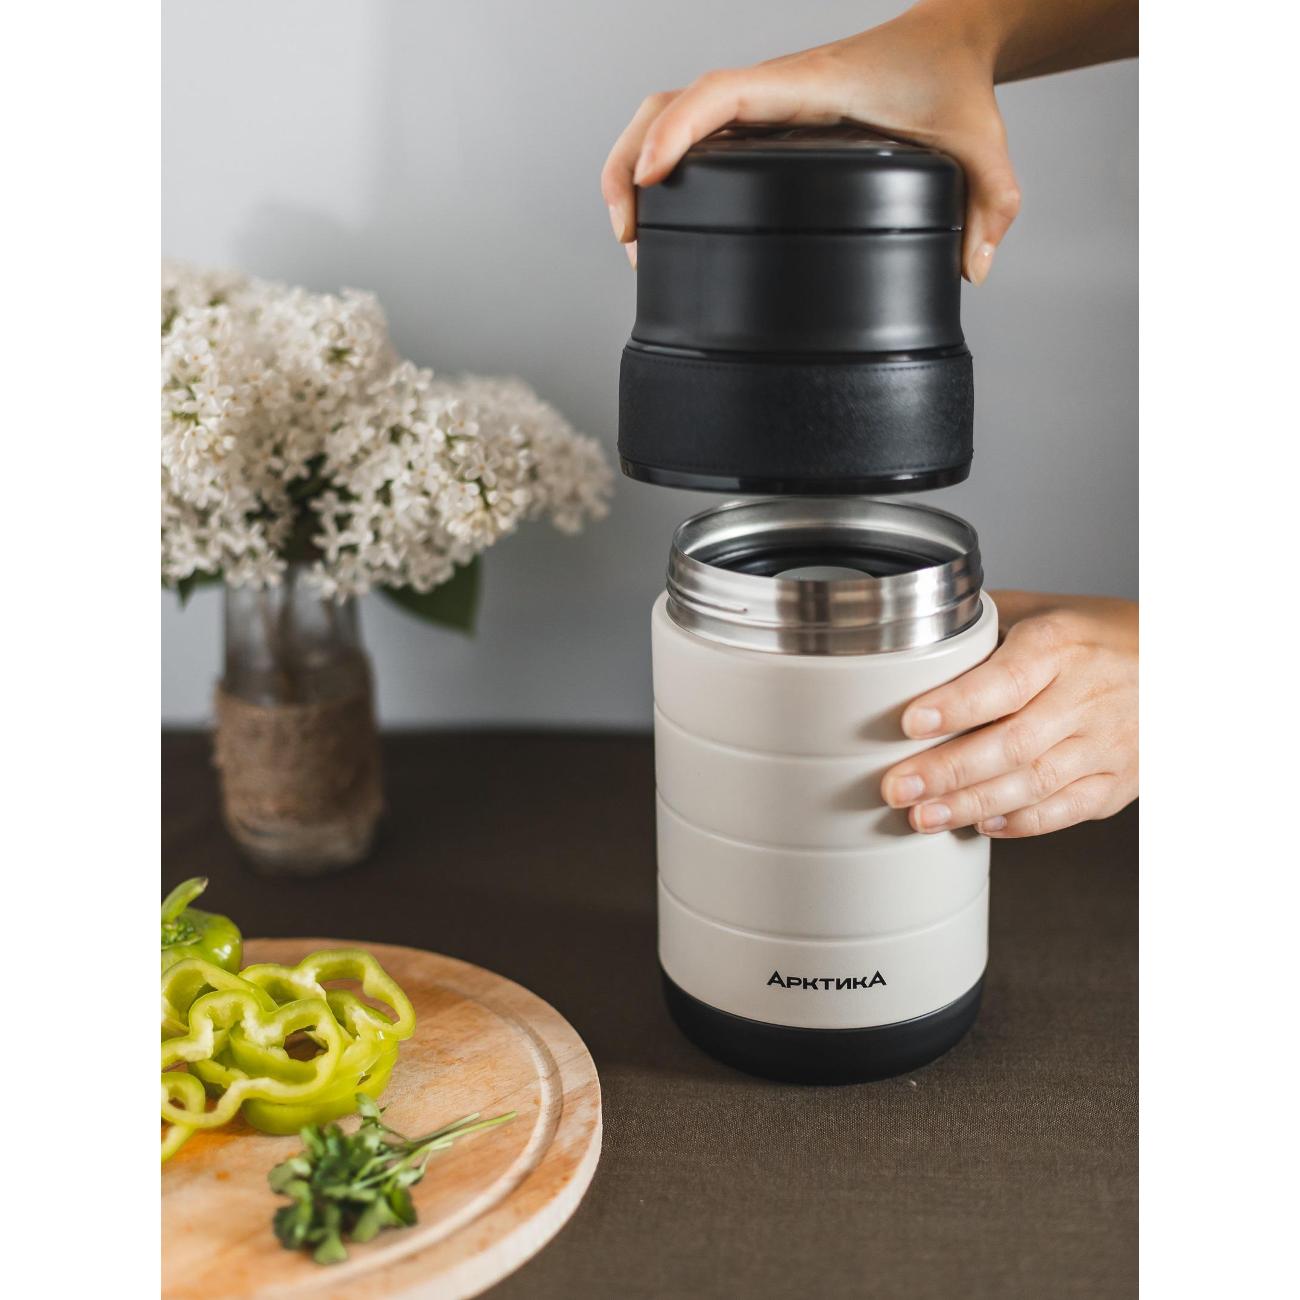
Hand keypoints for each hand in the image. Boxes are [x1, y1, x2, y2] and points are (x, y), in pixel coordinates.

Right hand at [601, 1, 1021, 281]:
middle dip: (629, 163)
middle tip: (629, 236)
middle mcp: (773, 94)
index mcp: (808, 88)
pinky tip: (664, 216)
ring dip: (634, 165)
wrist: (947, 42)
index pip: (721, 95)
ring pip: (671, 117)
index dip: (675, 133)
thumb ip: (990, 205)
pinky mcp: (762, 125)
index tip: (650, 180)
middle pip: (669, 105)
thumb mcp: (981, 144)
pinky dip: (664, 165)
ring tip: (633, 236)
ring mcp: (761, 109)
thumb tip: (971, 270)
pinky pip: (694, 133)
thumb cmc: (953, 82)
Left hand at [881, 592, 1137, 837]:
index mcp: (1061, 647)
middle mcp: (1086, 697)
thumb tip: (910, 631)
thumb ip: (982, 623)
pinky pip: (1066, 810)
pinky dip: (1021, 823)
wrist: (1180, 668)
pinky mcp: (1118, 782)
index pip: (1005, 681)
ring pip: (1034, 784)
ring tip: (922, 816)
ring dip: (971, 805)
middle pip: (1012, 743)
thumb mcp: (1044, 609)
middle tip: (897, 787)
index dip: (956, 706)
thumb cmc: (1098, 636)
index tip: (909, 724)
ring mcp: (1106, 744)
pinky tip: (981, 825)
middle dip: (947, 772)